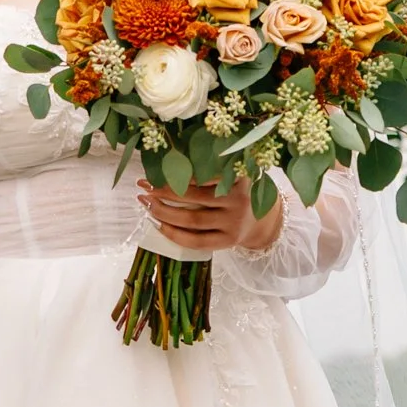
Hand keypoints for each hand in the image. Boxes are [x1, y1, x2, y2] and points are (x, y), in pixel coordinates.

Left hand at [138, 176, 282, 255]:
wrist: (261, 219)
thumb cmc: (236, 192)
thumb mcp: (231, 175)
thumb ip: (209, 170)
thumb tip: (168, 165)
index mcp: (238, 177)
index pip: (204, 174)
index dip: (178, 174)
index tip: (156, 172)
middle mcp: (238, 200)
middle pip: (194, 197)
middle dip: (165, 192)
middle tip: (145, 187)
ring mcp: (234, 223)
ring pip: (193, 220)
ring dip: (165, 213)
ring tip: (148, 205)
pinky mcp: (228, 241)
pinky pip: (197, 241)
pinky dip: (175, 234)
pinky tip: (160, 226)